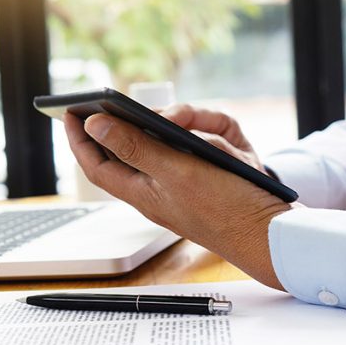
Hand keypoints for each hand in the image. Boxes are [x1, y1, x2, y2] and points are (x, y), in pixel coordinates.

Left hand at [64, 112, 290, 288]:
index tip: (69, 111)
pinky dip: (215, 141)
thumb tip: (93, 125)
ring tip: (212, 141)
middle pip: (138, 145)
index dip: (81, 139)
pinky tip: (230, 150)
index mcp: (143, 192)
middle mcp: (161, 187)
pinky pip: (207, 147)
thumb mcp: (176, 172)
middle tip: (156, 113)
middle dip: (148, 124)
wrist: (275, 233)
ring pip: (176, 141)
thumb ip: (134, 147)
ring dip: (192, 132)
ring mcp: (188, 183)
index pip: (98, 164)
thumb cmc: (227, 210)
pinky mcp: (213, 178)